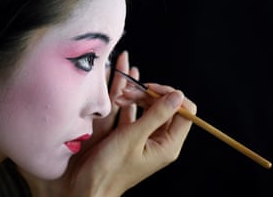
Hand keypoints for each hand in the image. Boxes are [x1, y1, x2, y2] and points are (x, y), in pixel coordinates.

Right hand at [21, 51, 196, 196]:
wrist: (88, 184)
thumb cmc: (110, 167)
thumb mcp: (133, 137)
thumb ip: (156, 115)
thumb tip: (177, 96)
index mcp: (168, 144)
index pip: (184, 112)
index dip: (170, 96)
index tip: (151, 88)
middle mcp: (160, 141)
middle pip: (164, 107)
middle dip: (147, 94)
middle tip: (128, 90)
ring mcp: (145, 137)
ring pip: (148, 108)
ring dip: (135, 97)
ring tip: (119, 94)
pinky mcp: (131, 136)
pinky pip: (135, 114)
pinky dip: (129, 104)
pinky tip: (121, 92)